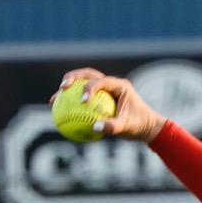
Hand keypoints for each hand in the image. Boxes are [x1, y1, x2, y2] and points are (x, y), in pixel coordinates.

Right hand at [50, 68, 165, 142]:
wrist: (147, 127)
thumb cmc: (139, 125)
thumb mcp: (128, 127)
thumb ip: (113, 126)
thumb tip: (94, 128)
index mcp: (119, 85)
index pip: (101, 81)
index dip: (89, 87)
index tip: (83, 101)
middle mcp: (110, 84)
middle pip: (87, 74)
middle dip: (72, 78)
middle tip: (62, 88)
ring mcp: (104, 90)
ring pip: (82, 84)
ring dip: (68, 89)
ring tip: (54, 100)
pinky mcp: (99, 98)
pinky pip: (82, 99)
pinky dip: (71, 104)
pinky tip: (59, 114)